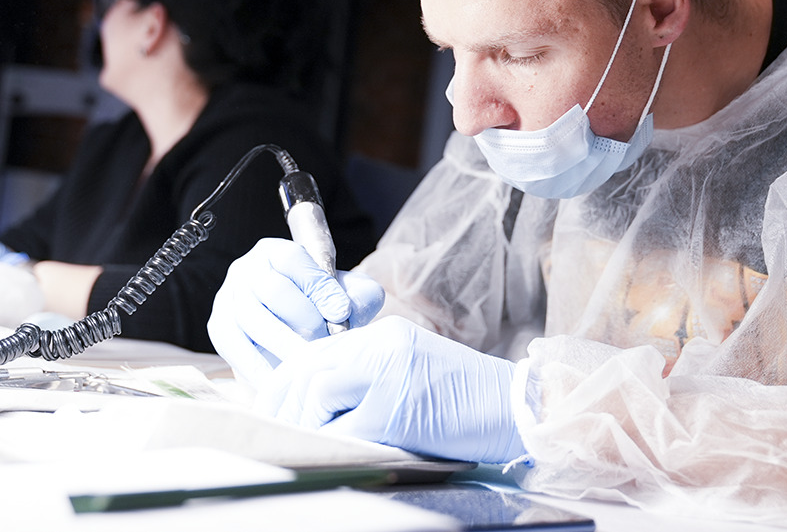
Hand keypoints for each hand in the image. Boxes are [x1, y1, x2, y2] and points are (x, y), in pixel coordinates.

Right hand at [208, 237, 384, 383]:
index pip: (295, 259)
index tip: (341, 312)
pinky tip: (278, 382)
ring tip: (307, 366)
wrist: (293, 331)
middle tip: (325, 343)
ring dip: (281, 344)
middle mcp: (247, 269)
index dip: (319, 285)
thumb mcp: (345, 294)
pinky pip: (232, 345)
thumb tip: (349, 308)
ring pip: (251, 318)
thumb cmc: (322, 308)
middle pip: (272, 289)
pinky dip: (255, 366)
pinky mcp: (219, 326)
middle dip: (303, 318)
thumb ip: (357, 295)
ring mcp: (229, 296)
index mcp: (277, 251)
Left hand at [257, 316, 524, 464]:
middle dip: (281, 398)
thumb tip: (323, 402)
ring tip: (300, 439)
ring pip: (316, 390)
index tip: (276, 402)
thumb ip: (371, 376)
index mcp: (385, 337)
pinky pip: (342, 426)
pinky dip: (328, 440)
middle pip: (307, 365)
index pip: (318, 349)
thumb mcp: (413, 370)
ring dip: (302, 420)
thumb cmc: (468, 398)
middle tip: (271, 425)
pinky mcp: (394, 409)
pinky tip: (329, 449)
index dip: (289, 378)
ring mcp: (387, 375)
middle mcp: (382, 345)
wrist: (515, 407)